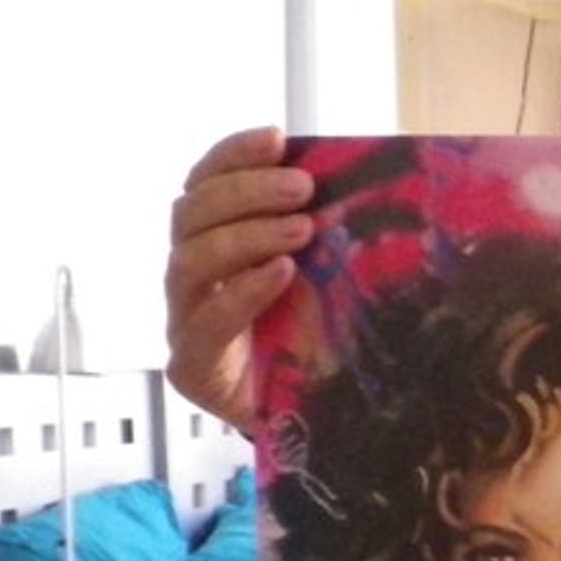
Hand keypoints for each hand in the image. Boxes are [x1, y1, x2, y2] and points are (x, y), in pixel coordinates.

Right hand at [164, 126, 312, 432]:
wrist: (318, 424)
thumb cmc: (320, 342)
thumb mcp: (330, 278)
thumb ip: (331, 233)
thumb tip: (374, 178)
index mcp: (215, 243)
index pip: (205, 185)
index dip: (233, 156)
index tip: (278, 137)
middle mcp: (192, 278)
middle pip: (189, 215)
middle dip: (245, 192)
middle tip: (302, 189)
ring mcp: (185, 322)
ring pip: (188, 262)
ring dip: (246, 236)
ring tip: (301, 230)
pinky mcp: (192, 368)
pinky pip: (202, 323)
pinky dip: (241, 293)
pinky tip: (280, 275)